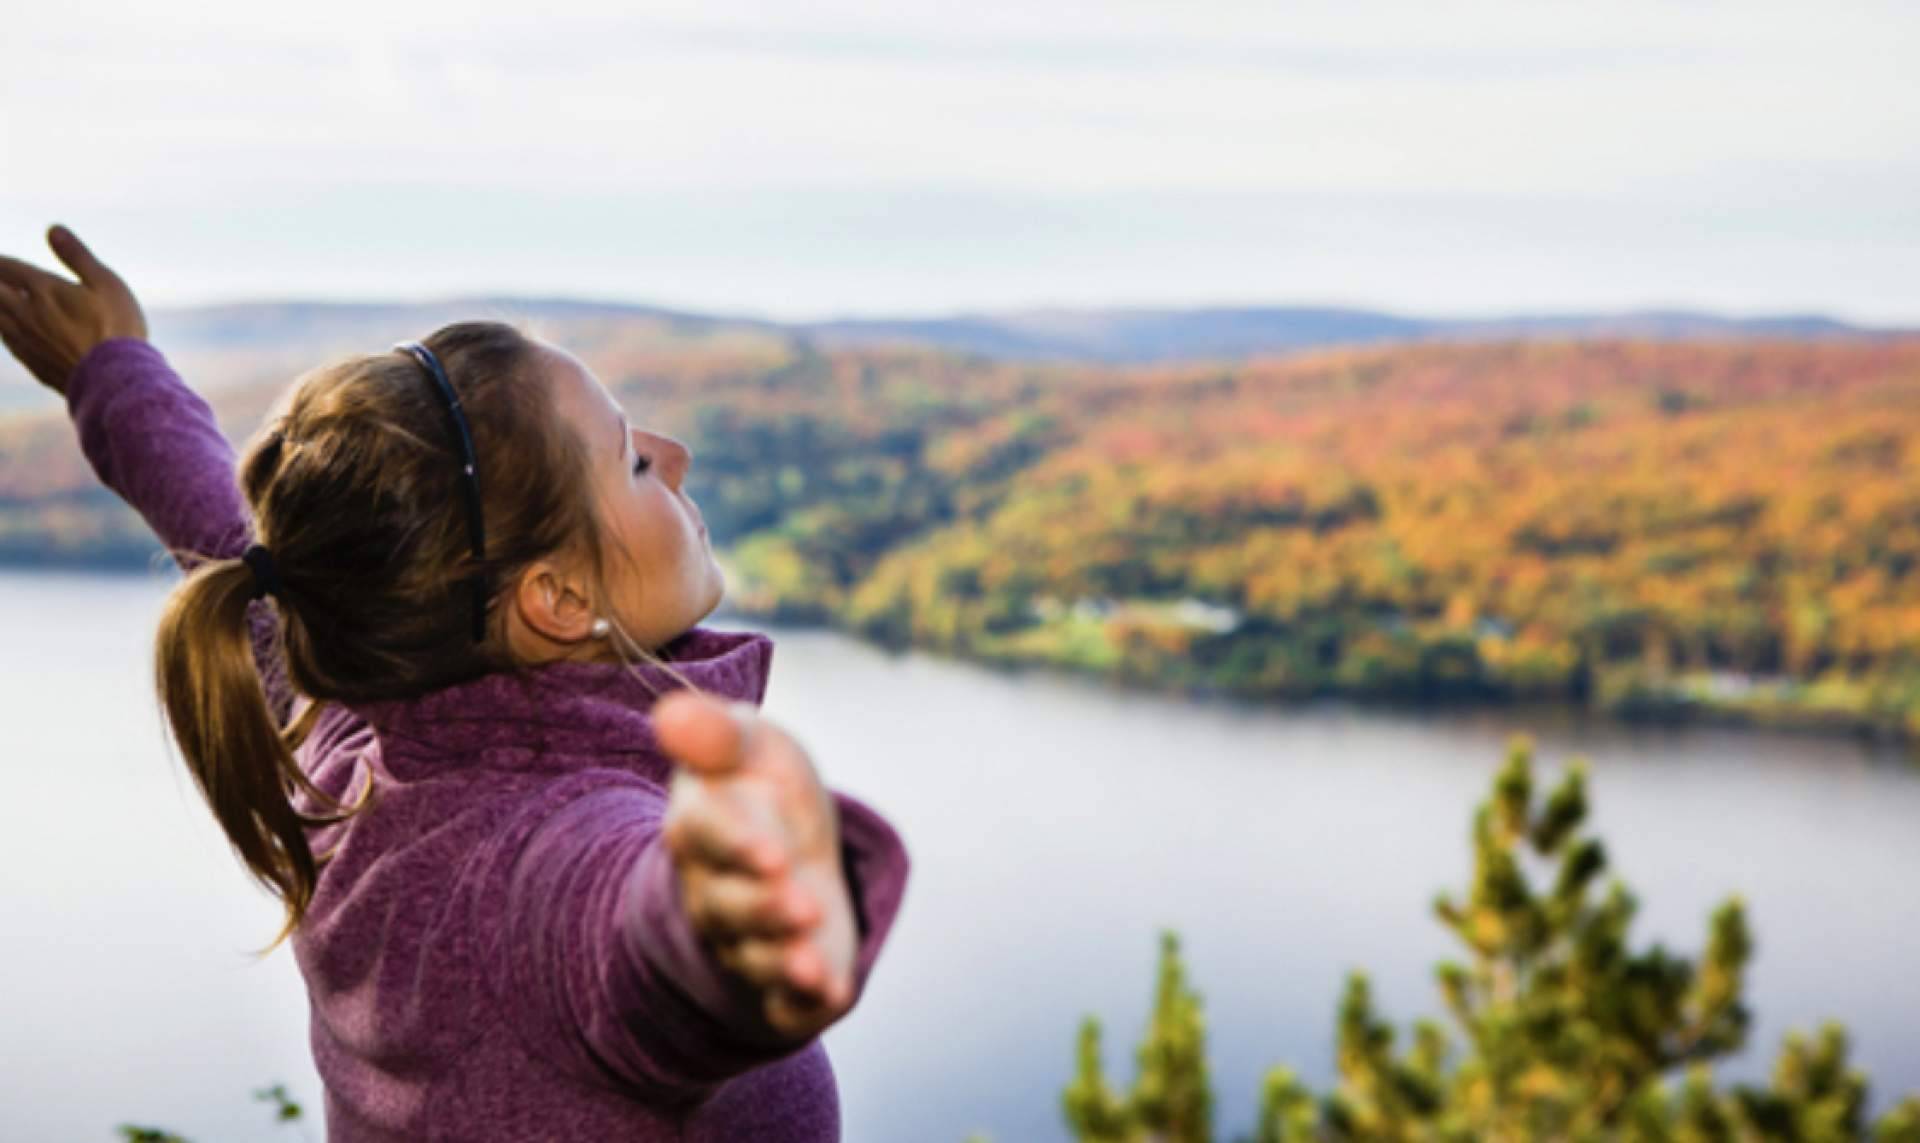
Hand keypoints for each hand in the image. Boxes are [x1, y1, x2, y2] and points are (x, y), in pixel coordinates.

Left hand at [0, 225, 147, 394]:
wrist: (114, 379)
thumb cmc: (117, 327)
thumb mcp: (105, 282)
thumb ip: (76, 256)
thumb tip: (52, 229)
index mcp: (43, 289)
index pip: (8, 267)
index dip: (1, 262)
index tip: (0, 260)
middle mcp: (26, 313)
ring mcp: (27, 340)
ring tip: (1, 299)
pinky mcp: (33, 362)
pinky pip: (7, 341)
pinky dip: (3, 330)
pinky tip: (8, 330)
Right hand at [653, 691, 858, 1040]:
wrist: (788, 846)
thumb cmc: (765, 787)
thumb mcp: (753, 745)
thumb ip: (719, 734)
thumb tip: (671, 714)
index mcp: (700, 824)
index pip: (707, 836)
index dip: (738, 846)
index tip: (775, 855)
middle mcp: (713, 888)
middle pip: (729, 905)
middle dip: (765, 909)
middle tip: (803, 906)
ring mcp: (744, 938)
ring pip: (753, 955)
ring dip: (782, 960)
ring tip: (811, 961)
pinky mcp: (779, 978)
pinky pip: (782, 1001)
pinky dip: (804, 1003)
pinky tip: (832, 994)